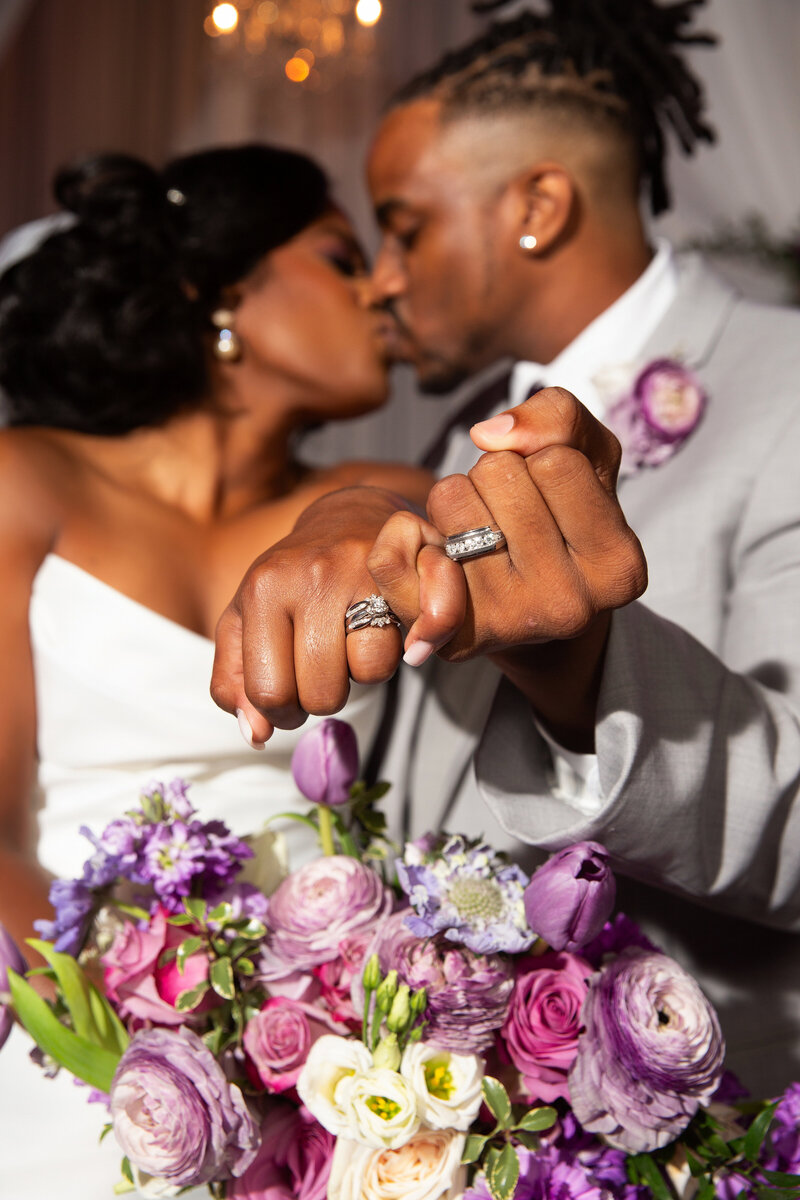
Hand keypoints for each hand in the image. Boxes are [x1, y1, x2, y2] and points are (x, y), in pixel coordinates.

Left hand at [211, 487, 409, 741]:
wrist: (349, 519)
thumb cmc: (290, 582)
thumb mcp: (245, 620)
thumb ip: (234, 679)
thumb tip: (254, 735)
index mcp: (262, 588)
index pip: (269, 692)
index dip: (280, 712)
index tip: (287, 697)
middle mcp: (310, 577)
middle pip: (320, 694)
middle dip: (320, 699)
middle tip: (319, 672)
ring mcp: (360, 574)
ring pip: (366, 676)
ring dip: (358, 677)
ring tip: (347, 647)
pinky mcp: (403, 581)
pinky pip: (398, 655)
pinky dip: (387, 657)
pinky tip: (374, 635)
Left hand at [366, 387, 646, 746]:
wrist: (533, 620)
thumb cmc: (564, 524)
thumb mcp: (588, 458)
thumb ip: (560, 418)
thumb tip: (489, 434)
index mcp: (617, 565)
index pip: (556, 460)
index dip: (541, 459)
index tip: (548, 497)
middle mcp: (569, 606)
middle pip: (500, 474)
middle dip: (495, 477)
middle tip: (509, 519)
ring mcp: (508, 624)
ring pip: (452, 498)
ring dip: (457, 501)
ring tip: (481, 537)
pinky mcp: (450, 636)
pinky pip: (400, 550)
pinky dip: (407, 533)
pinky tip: (437, 555)